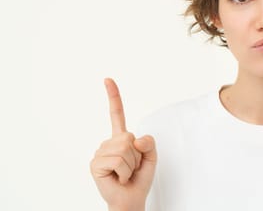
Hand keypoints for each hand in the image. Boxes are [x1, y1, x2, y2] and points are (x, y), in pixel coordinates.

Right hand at [90, 78, 156, 210]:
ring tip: (125, 174)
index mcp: (121, 138)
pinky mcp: (95, 164)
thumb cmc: (139, 178)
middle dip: (137, 155)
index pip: (117, 113)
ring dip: (131, 165)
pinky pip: (118, 160)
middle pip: (129, 136)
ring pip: (124, 149)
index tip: (107, 79)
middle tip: (131, 168)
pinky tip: (118, 178)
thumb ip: (149, 143)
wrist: (131, 198)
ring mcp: (100, 152)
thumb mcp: (152, 157)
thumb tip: (134, 138)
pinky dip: (124, 172)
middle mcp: (108, 142)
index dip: (113, 96)